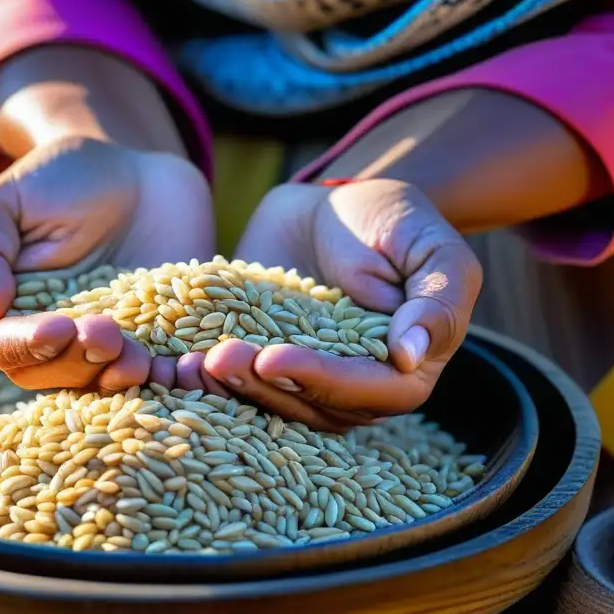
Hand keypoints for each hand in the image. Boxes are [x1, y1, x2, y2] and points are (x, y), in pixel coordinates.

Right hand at [0, 135, 214, 393]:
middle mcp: (56, 341)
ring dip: (119, 376)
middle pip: (54, 374)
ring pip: (104, 382)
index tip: (57, 327)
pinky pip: (160, 372)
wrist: (136, 173)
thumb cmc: (58, 180)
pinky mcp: (158, 343)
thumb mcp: (6, 202)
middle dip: (78, 361)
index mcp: (9, 313)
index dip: (27, 345)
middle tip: (105, 334)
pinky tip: (183, 366)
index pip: (4, 347)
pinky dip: (169, 376)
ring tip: (139, 357)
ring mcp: (109, 347)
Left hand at [204, 179, 481, 429]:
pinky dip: (209, 381)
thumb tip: (411, 357)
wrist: (331, 206)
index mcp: (405, 369)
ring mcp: (307, 382)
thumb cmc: (391, 219)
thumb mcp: (428, 245)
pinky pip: (241, 386)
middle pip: (313, 407)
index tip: (273, 357)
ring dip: (231, 390)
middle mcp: (357, 389)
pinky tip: (176, 365)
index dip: (321, 379)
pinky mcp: (266, 365)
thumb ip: (437, 299)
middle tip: (218, 358)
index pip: (368, 391)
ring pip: (272, 403)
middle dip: (263, 387)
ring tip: (192, 364)